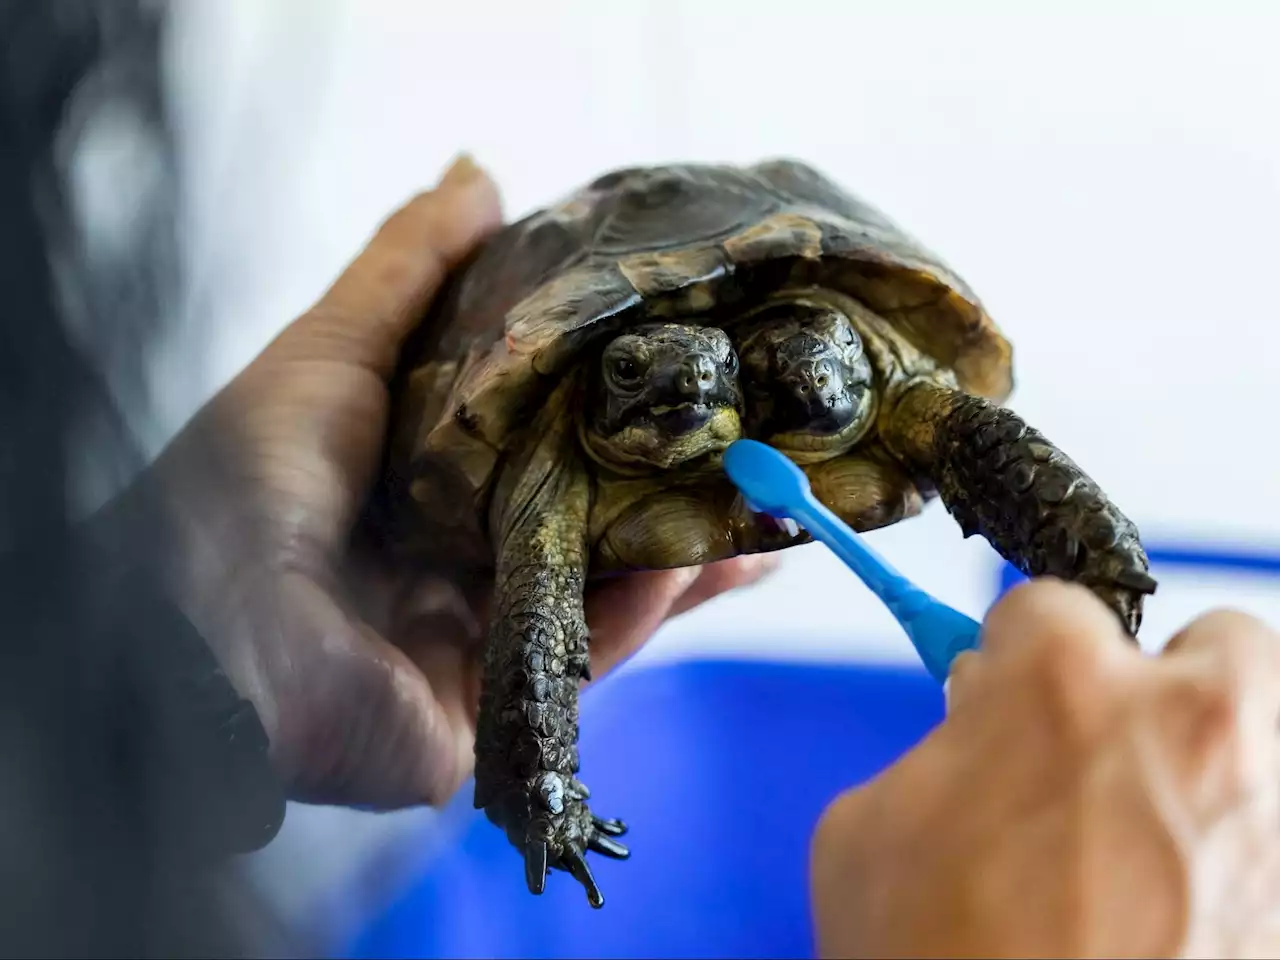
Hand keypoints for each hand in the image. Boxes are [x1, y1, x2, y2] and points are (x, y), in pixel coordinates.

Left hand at [136, 156, 774, 809]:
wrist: (199, 623)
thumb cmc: (250, 476)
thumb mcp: (336, 351)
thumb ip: (411, 270)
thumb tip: (480, 173)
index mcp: (421, 489)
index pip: (541, 454)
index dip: (613, 420)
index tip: (690, 376)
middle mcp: (451, 566)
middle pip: (582, 530)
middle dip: (668, 498)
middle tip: (756, 456)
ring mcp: (471, 643)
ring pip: (597, 598)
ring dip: (680, 558)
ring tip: (762, 515)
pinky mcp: (484, 712)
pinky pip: (578, 661)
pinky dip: (639, 617)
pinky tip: (695, 569)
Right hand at [810, 578, 1279, 958]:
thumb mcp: (868, 842)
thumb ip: (932, 756)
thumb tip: (976, 736)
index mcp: (1060, 691)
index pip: (1045, 608)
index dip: (1015, 664)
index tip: (1013, 699)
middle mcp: (1194, 729)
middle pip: (1216, 643)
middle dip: (1166, 692)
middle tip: (1118, 764)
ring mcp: (1275, 817)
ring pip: (1278, 736)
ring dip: (1227, 771)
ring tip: (1168, 849)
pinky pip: (1279, 837)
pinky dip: (1247, 862)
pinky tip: (1193, 915)